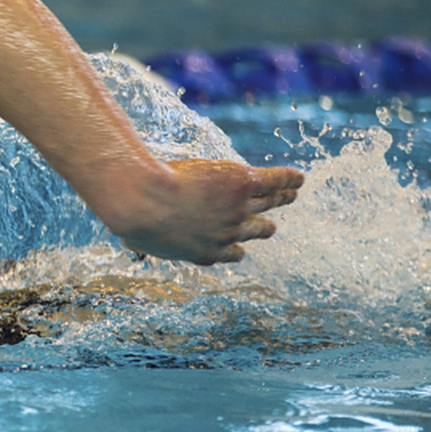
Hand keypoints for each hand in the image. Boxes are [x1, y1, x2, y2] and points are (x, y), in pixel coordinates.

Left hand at [106, 159, 304, 264]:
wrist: (145, 200)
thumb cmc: (135, 219)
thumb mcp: (139, 239)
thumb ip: (144, 243)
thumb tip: (131, 243)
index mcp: (205, 253)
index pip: (230, 254)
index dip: (236, 249)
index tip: (239, 247)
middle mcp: (228, 235)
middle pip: (255, 231)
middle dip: (264, 228)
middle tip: (270, 225)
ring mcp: (238, 209)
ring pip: (269, 203)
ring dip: (282, 198)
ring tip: (292, 194)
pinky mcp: (243, 183)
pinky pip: (274, 181)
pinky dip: (289, 178)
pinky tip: (299, 177)